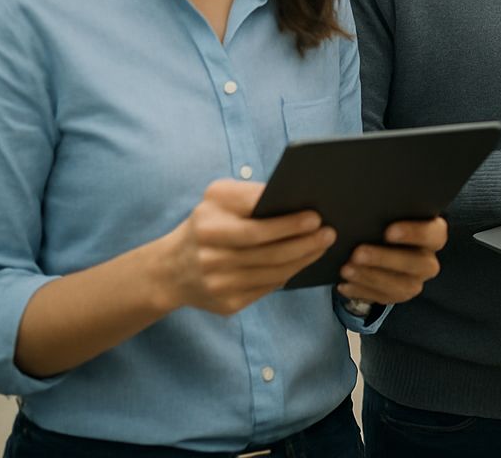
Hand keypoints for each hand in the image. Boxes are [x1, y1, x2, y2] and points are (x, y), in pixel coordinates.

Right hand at [162, 179, 334, 316]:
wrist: (171, 271)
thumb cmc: (206, 224)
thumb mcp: (217, 200)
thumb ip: (250, 195)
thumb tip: (294, 198)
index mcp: (208, 226)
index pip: (254, 227)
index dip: (287, 224)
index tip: (315, 217)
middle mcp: (210, 257)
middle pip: (269, 253)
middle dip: (304, 242)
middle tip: (329, 232)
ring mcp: (218, 284)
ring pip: (274, 272)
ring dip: (304, 259)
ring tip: (323, 245)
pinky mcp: (227, 304)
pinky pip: (268, 288)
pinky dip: (289, 273)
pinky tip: (304, 261)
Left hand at [337, 217, 447, 305]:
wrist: (380, 244)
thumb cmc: (385, 222)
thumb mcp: (389, 213)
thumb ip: (386, 210)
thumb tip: (367, 201)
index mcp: (433, 235)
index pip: (434, 234)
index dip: (415, 234)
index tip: (388, 232)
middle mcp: (428, 260)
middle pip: (418, 263)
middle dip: (386, 259)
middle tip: (357, 253)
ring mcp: (415, 281)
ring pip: (401, 286)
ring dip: (371, 277)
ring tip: (346, 269)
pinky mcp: (399, 295)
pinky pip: (383, 298)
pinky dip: (362, 291)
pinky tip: (344, 284)